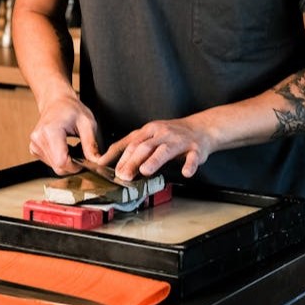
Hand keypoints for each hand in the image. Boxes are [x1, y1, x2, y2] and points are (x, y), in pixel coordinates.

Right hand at [28, 95, 100, 174]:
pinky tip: (64, 148)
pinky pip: (50, 162)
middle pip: (58, 167)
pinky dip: (59, 159)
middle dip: (73, 165)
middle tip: (82, 153)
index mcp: (50, 131)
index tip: (85, 159)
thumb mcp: (87, 123)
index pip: (62, 161)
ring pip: (54, 167)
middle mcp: (39, 139)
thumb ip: (91, 144)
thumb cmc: (71, 108)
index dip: (76, 166)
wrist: (56, 101)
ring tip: (73, 147)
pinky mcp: (34, 148)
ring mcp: (34, 144)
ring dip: (67, 162)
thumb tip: (96, 162)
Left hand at [98, 118, 212, 179]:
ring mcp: (178, 141)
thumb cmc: (171, 135)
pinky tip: (185, 173)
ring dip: (154, 161)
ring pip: (164, 150)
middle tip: (122, 175)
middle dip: (131, 161)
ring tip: (145, 171)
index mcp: (149, 130)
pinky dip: (189, 165)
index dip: (116, 155)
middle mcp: (162, 134)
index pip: (130, 143)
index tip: (103, 166)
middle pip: (144, 147)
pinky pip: (192, 157)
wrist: (201, 128)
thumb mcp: (150, 136)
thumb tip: (110, 162)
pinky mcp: (195, 149)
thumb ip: (133, 147)